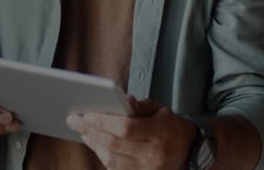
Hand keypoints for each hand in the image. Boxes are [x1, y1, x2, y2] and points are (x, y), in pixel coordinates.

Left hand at [67, 97, 193, 169]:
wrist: (188, 151)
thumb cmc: (170, 128)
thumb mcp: (160, 110)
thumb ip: (140, 106)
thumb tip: (123, 100)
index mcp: (160, 132)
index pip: (127, 128)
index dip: (104, 121)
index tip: (87, 114)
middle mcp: (153, 154)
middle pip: (114, 144)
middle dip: (91, 131)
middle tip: (75, 120)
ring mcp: (146, 169)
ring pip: (111, 159)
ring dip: (94, 144)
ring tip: (84, 131)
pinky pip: (114, 169)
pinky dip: (102, 155)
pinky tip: (96, 143)